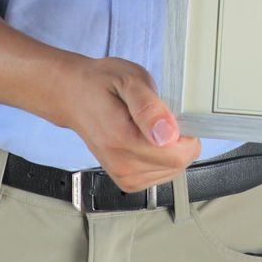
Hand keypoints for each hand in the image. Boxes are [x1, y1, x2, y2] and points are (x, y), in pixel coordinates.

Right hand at [57, 56, 201, 193]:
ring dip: (170, 150)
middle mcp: (122, 165)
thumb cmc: (101, 85)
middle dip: (179, 140)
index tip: (174, 116)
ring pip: (172, 171)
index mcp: (123, 141)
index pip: (178, 156)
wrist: (74, 96)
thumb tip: (168, 134)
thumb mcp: (129, 81)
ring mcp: (124, 176)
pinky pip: (161, 175)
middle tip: (159, 117)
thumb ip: (150, 108)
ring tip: (149, 128)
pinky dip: (162, 158)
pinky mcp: (127, 181)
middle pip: (177, 164)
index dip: (187, 134)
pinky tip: (148, 140)